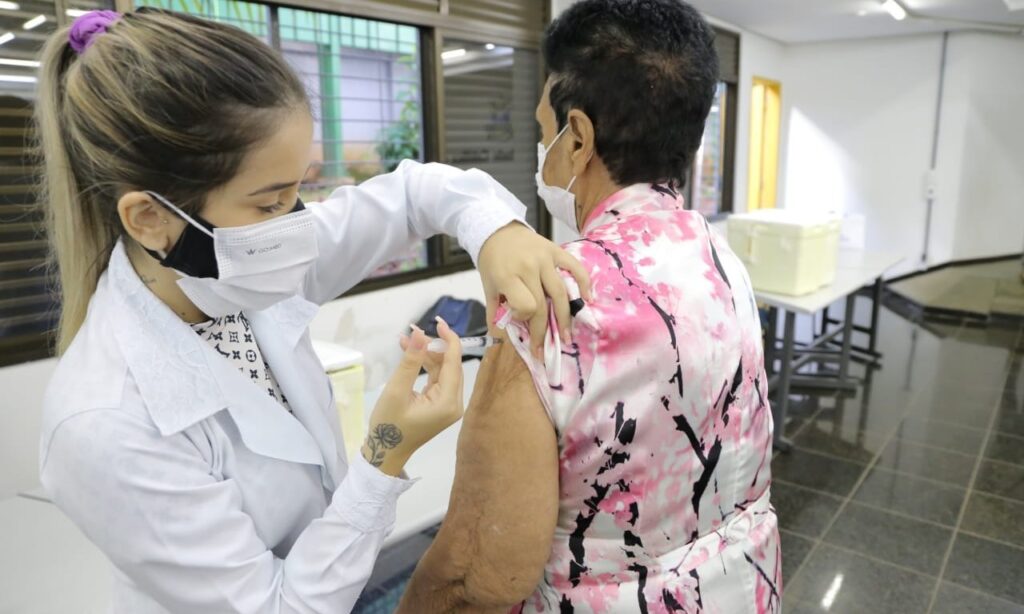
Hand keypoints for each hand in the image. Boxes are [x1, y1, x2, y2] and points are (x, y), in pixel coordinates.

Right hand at [362, 318, 463, 475]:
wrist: (384, 453)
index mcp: (448, 402)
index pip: (454, 363)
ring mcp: (448, 405)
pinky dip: (425, 367)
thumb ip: (410, 361)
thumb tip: (420, 334)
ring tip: (405, 341)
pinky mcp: (440, 405)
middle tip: (413, 333)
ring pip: (442, 371)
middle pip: (450, 366)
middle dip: (433, 346)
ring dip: (426, 355)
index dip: (448, 340)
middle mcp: (454, 403)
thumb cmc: (389, 426)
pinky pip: (436, 380)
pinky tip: (409, 354)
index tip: (438, 321)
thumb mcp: (396, 390)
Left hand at [477, 222, 592, 356]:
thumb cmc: (491, 261)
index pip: (525, 306)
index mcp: (508, 276)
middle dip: (544, 331)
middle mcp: (528, 267)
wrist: (495, 229)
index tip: (518, 318)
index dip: (523, 318)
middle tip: (545, 350)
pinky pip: (575, 268)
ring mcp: (544, 258)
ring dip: (565, 318)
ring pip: (560, 293)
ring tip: (567, 337)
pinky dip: (584, 284)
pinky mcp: (555, 250)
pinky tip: (587, 300)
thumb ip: (495, 311)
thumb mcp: (488, 287)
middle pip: (543, 305)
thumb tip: (503, 336)